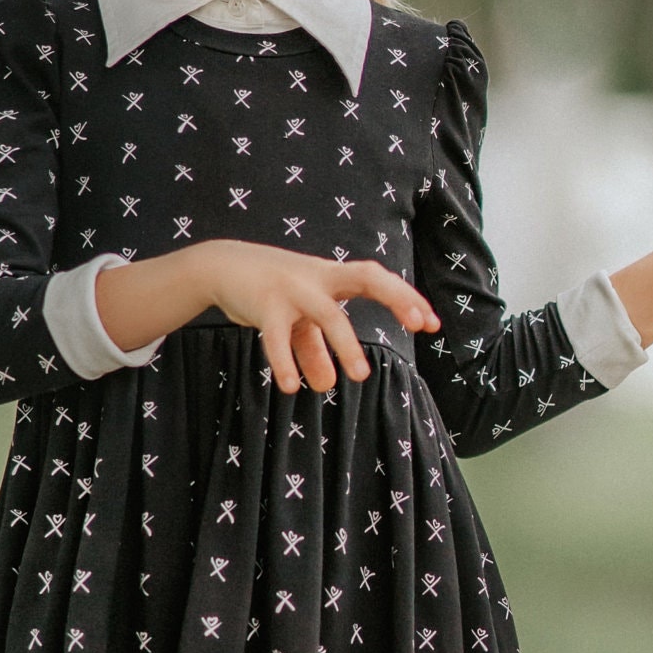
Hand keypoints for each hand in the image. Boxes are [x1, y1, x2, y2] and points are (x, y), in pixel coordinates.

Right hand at [207, 243, 438, 392]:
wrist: (221, 266)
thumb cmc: (269, 291)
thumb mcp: (297, 319)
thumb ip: (314, 349)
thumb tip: (327, 384)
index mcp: (331, 276)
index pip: (377, 279)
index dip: (405, 297)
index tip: (432, 323)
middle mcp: (317, 278)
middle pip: (365, 278)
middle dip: (396, 297)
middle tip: (419, 325)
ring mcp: (291, 289)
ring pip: (327, 315)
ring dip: (346, 345)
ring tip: (361, 377)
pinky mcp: (264, 305)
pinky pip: (278, 337)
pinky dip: (286, 362)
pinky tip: (291, 386)